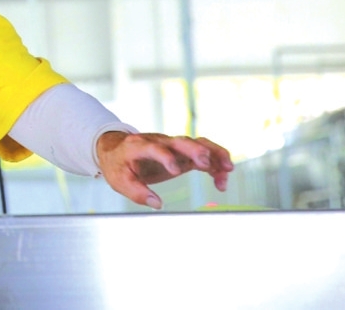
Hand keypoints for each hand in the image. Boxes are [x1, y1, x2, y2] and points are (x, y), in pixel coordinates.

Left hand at [96, 131, 233, 209]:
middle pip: (181, 141)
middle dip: (195, 150)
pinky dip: (215, 163)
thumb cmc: (118, 165)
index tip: (176, 171)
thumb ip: (136, 192)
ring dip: (214, 153)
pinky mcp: (182, 153)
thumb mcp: (119, 181)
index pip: (154, 147)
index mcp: (138, 146)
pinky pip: (203, 153)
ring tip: (228, 170)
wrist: (117, 149)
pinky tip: (222, 180)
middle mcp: (159, 141)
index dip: (165, 157)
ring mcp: (173, 146)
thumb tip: (157, 204)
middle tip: (206, 164)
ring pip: (197, 143)